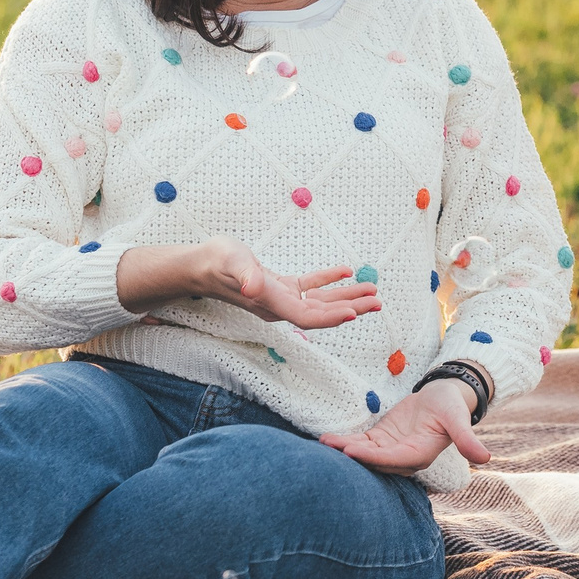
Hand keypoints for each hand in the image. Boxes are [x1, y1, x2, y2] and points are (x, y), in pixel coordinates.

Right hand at [118, 238, 378, 327]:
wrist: (200, 265)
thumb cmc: (216, 261)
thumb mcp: (231, 261)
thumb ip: (244, 273)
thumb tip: (254, 285)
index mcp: (271, 302)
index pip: (306, 316)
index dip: (330, 317)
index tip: (353, 313)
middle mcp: (279, 305)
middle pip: (320, 313)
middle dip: (350, 309)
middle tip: (378, 303)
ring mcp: (280, 297)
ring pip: (319, 301)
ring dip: (346, 297)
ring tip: (373, 292)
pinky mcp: (279, 286)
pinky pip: (309, 286)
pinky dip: (328, 280)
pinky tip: (346, 272)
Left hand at [320, 377, 490, 474]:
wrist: (445, 396)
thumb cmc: (452, 405)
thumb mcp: (459, 419)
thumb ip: (467, 439)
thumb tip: (486, 458)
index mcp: (420, 455)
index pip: (393, 459)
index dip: (373, 458)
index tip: (352, 453)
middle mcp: (403, 457)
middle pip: (374, 461)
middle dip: (352, 456)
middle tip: (330, 449)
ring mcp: (390, 449)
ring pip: (364, 454)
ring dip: (344, 450)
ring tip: (324, 443)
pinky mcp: (381, 439)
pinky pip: (361, 444)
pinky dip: (345, 442)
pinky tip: (326, 439)